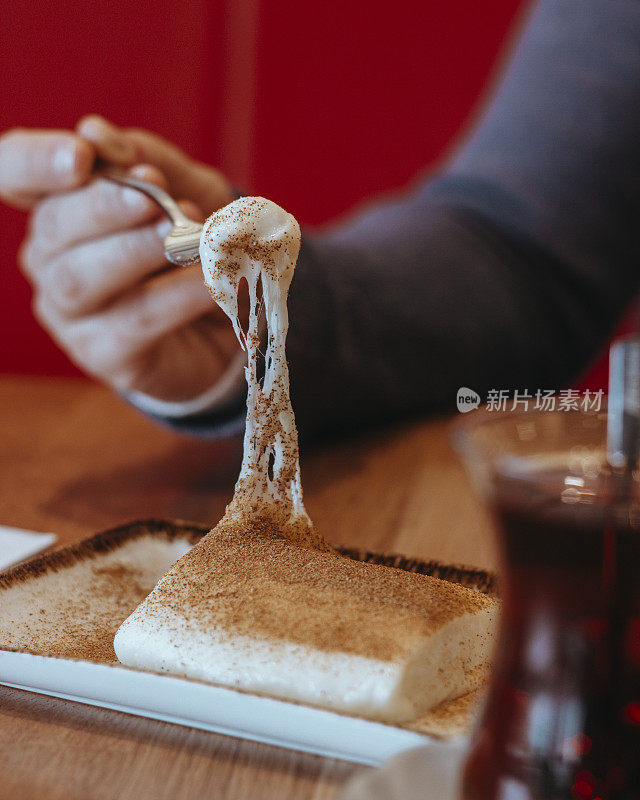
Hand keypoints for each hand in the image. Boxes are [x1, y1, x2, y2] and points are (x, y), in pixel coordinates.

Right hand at [0, 115, 242, 404]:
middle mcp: (51, 258)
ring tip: (181, 240)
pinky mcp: (103, 353)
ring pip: (80, 279)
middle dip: (102, 208)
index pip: (14, 173)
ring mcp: (70, 312)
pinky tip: (207, 284)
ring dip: (133, 253)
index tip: (82, 154)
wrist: (234, 314)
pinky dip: (174, 298)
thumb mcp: (188, 189)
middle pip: (52, 227)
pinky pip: (133, 321)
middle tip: (151, 197)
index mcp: (59, 207)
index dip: (34, 161)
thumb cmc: (197, 245)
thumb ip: (150, 160)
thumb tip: (97, 132)